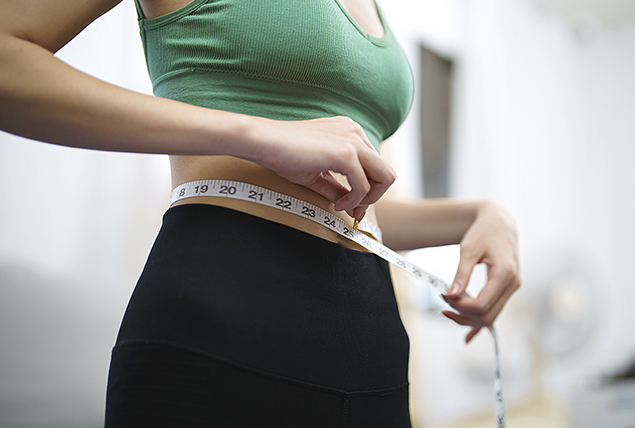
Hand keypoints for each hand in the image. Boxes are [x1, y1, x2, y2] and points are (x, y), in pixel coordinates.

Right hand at [253, 116, 395, 220]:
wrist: (264, 142)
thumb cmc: (284, 154)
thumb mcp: (318, 173)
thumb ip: (339, 188)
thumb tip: (355, 208)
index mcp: (350, 132)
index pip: (374, 165)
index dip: (368, 189)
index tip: (350, 205)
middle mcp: (356, 132)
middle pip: (385, 171)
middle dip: (374, 196)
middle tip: (354, 211)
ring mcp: (353, 141)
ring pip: (384, 177)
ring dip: (368, 199)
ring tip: (346, 207)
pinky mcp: (346, 153)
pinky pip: (364, 186)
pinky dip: (354, 200)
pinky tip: (338, 204)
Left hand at [441, 201, 519, 342]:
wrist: (499, 223)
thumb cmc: (484, 232)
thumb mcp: (469, 249)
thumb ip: (461, 273)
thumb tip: (451, 295)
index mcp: (505, 273)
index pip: (482, 304)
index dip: (460, 305)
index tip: (443, 295)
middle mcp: (512, 284)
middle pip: (487, 316)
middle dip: (462, 314)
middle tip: (442, 300)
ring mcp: (511, 289)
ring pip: (490, 317)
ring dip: (468, 319)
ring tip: (446, 309)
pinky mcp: (506, 290)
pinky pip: (494, 312)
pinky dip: (479, 324)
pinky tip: (467, 336)